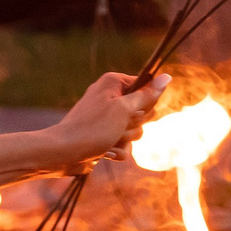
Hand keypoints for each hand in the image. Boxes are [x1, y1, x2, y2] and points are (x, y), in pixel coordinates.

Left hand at [47, 71, 167, 170]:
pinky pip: (125, 144)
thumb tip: (167, 77)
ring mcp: (107, 119)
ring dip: (126, 139)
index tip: (132, 111)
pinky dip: (118, 150)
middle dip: (135, 124)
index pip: (146, 88)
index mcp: (113, 84)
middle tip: (119, 125)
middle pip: (143, 112)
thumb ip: (146, 95)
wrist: (63, 153)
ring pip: (135, 130)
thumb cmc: (93, 128)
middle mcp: (110, 98)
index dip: (145, 104)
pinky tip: (106, 152)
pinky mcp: (105, 136)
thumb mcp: (124, 109)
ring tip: (110, 140)